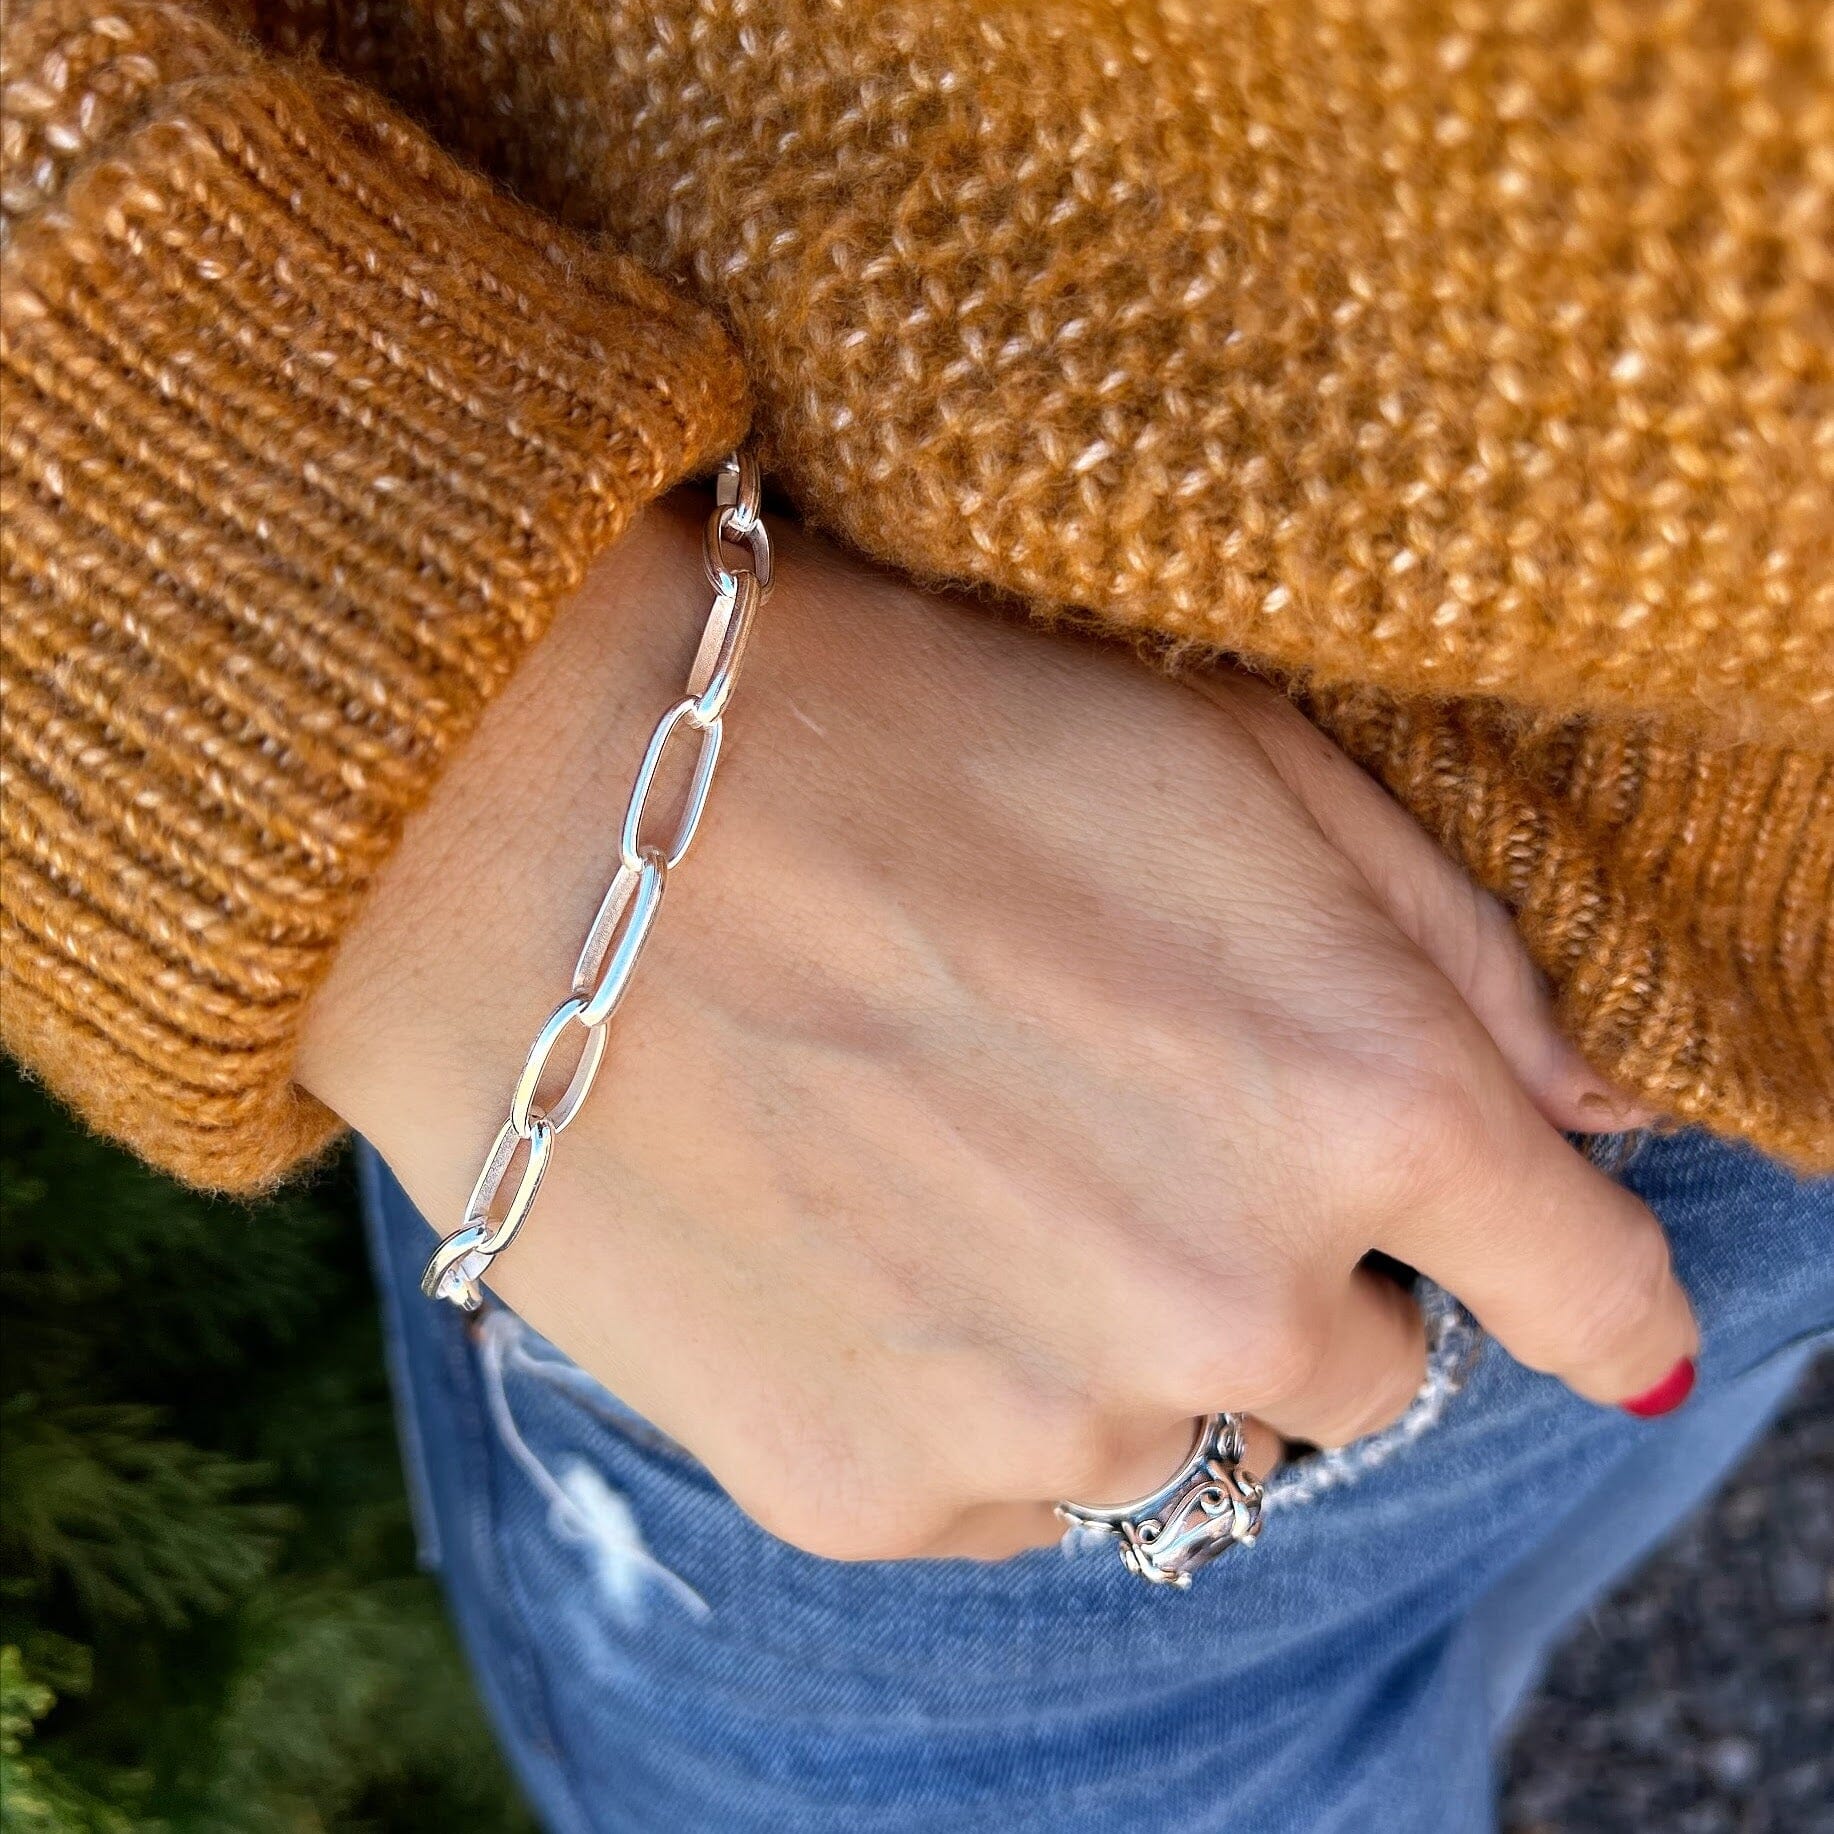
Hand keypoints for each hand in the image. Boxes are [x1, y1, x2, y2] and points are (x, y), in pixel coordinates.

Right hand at [298, 496, 1693, 1562]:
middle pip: (1365, 1376)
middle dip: (1283, 1266)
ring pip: (1173, 1438)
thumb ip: (1459, 962)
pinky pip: (1003, 1485)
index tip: (1524, 1255)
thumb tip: (1592, 1133)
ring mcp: (1046, 1418)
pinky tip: (854, 1233)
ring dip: (1111, 1335)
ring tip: (954, 1161)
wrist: (541, 812)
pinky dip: (964, 1386)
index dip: (1568, 1269)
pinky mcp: (872, 1491)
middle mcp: (1230, 1301)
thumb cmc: (902, 733)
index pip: (1593, 1289)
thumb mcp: (1228, 760)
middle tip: (1114, 1115)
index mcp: (1365, 1101)